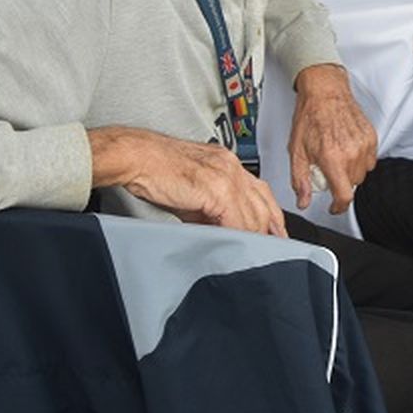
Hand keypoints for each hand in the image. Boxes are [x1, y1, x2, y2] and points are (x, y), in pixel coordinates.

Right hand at [89, 126, 287, 236]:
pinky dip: (239, 236)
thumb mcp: (192, 192)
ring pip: (253, 214)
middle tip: (272, 252)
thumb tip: (222, 230)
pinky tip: (236, 248)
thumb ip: (211, 209)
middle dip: (271, 231)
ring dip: (253, 237)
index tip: (275, 235)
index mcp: (228, 163)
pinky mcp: (216, 189)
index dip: (271, 217)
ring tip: (252, 255)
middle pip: (264, 205)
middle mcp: (231, 166)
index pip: (261, 192)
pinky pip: (236, 220)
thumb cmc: (156, 170)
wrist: (136, 156)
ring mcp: (226, 176)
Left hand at [288, 64, 377, 213]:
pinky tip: (347, 148)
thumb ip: (300, 180)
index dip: (338, 207)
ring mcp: (364, 144)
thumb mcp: (297, 151)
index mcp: (332, 159)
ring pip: (362, 173)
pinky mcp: (371, 137)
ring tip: (337, 156)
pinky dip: (360, 159)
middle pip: (352, 185)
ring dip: (351, 171)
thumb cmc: (310, 116)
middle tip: (328, 169)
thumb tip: (303, 200)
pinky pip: (370, 159)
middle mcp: (351, 153)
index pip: (344, 196)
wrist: (325, 91)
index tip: (334, 207)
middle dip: (340, 182)